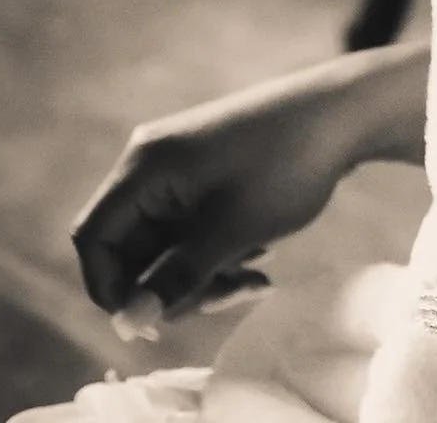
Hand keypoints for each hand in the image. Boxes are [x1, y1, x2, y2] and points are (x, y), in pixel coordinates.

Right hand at [70, 61, 376, 327]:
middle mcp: (154, 161)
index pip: (94, 239)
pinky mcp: (208, 172)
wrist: (342, 113)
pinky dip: (218, 250)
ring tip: (256, 277)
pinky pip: (193, 227)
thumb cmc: (285, 165)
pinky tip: (260, 253)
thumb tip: (128, 323)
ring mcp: (182, 166)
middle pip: (133, 247)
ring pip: (168, 244)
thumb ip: (176, 278)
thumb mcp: (232, 231)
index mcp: (145, 166)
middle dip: (174, 284)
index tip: (154, 321)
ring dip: (203, 272)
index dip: (113, 289)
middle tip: (230, 294)